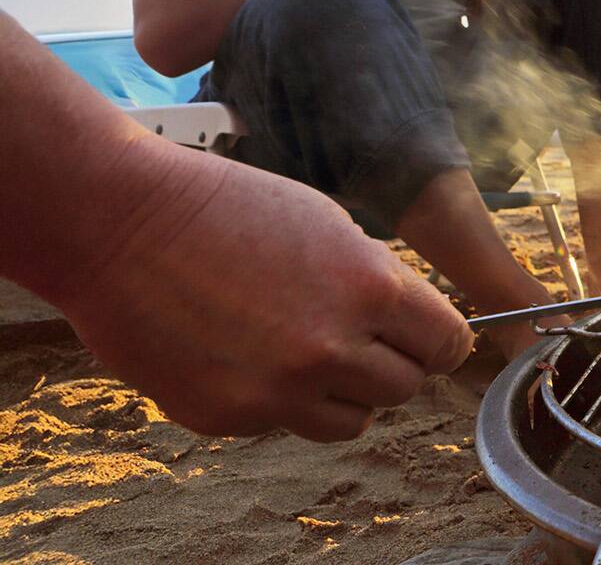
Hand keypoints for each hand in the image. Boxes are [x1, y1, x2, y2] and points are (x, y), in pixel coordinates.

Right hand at [58, 140, 472, 441]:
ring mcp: (276, 393)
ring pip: (352, 421)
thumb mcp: (332, 227)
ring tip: (304, 350)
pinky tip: (243, 351)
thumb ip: (380, 283)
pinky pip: (283, 422)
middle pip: (406, 388)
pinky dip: (276, 398)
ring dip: (343, 393)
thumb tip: (417, 325)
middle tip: (359, 338)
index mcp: (370, 291)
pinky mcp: (227, 418)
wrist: (122, 224)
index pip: (446, 345)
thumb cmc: (229, 210)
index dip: (440, 340)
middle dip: (391, 363)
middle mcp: (330, 350)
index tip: (428, 338)